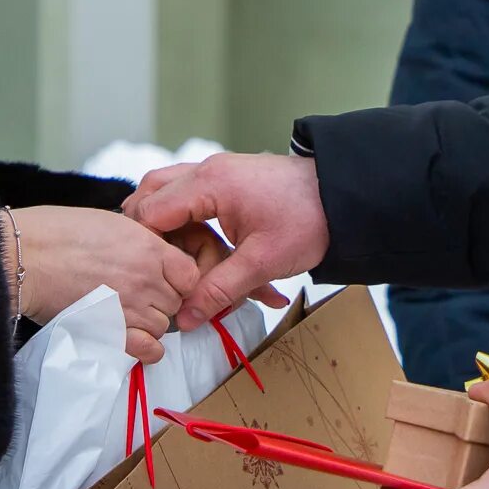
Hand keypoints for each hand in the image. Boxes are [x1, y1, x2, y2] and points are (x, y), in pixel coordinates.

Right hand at [11, 206, 199, 364]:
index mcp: (150, 247)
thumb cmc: (58, 232)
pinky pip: (149, 350)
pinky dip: (147, 348)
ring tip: (128, 312)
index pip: (190, 273)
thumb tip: (152, 250)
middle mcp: (147, 279)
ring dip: (150, 322)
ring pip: (163, 325)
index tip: (165, 277)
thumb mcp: (111, 221)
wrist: (26, 256)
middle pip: (177, 300)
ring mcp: (131, 308)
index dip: (179, 278)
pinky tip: (135, 338)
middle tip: (139, 293)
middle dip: (162, 299)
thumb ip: (140, 238)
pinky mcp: (112, 331)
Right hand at [126, 154, 328, 330]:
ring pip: (167, 190)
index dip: (144, 247)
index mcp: (209, 184)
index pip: (150, 212)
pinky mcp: (228, 179)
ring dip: (164, 224)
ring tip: (168, 261)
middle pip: (149, 193)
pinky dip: (183, 216)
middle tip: (151, 267)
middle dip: (146, 232)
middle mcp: (207, 170)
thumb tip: (185, 318)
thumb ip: (219, 290)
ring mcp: (216, 170)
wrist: (345, 196)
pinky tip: (191, 247)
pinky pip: (189, 192)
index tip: (148, 276)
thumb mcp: (262, 263)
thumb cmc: (309, 221)